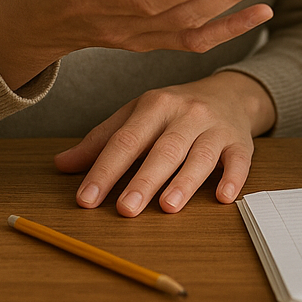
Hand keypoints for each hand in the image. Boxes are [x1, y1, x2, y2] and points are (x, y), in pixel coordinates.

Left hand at [55, 71, 274, 214]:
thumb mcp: (138, 114)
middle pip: (165, 147)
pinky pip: (239, 159)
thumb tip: (61, 164)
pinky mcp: (241, 141)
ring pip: (201, 154)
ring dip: (186, 180)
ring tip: (168, 205)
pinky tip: (223, 196)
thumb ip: (102, 139)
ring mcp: (216, 127)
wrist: (230, 93)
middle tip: (126, 208)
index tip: (86, 198)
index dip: (105, 169)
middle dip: (145, 179)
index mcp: (156, 104)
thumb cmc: (176, 109)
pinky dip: (233, 177)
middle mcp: (188, 113)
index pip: (127, 138)